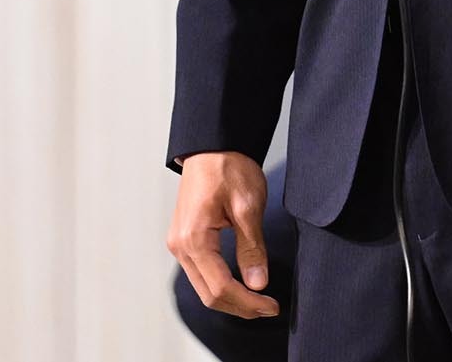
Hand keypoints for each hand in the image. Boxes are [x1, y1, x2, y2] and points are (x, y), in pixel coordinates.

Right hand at [167, 151, 278, 318]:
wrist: (212, 144)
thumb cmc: (228, 166)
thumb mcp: (248, 205)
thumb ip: (251, 247)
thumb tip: (257, 283)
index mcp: (194, 238)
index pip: (221, 287)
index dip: (248, 302)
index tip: (272, 306)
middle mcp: (180, 246)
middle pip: (209, 294)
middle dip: (240, 306)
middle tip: (269, 307)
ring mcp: (179, 243)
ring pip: (203, 287)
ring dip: (231, 298)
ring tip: (259, 300)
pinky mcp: (184, 239)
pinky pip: (201, 273)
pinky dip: (221, 284)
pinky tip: (241, 284)